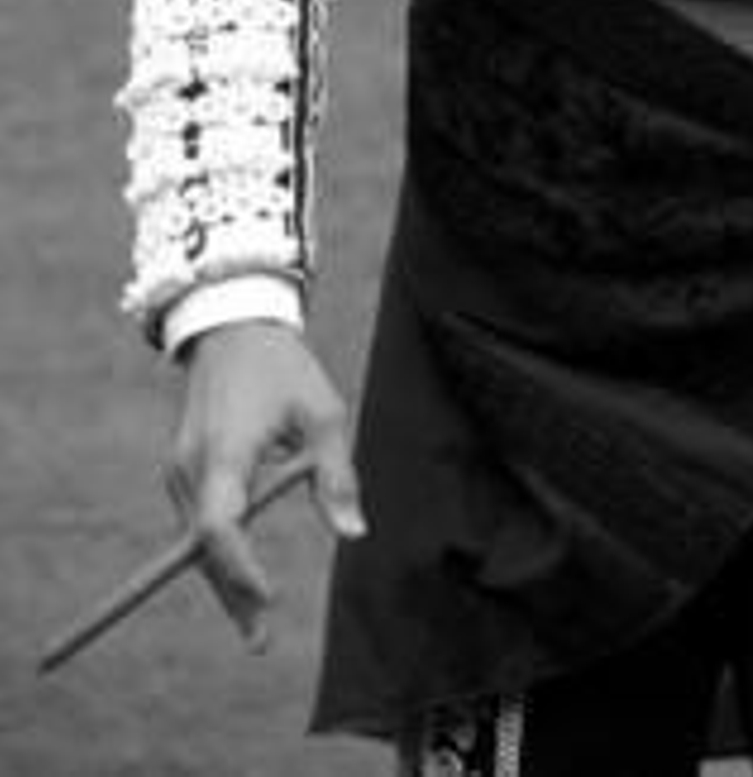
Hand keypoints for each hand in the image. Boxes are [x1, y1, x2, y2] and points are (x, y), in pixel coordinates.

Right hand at [165, 321, 364, 650]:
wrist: (233, 328)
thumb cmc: (284, 369)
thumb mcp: (322, 414)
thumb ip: (334, 476)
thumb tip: (353, 534)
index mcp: (224, 452)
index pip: (219, 524)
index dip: (239, 565)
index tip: (266, 596)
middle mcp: (191, 467)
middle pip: (205, 546)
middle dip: (232, 593)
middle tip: (260, 642)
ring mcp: (180, 470)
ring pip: (197, 540)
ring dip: (224, 580)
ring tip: (255, 627)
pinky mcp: (182, 470)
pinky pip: (198, 522)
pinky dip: (218, 553)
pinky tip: (241, 583)